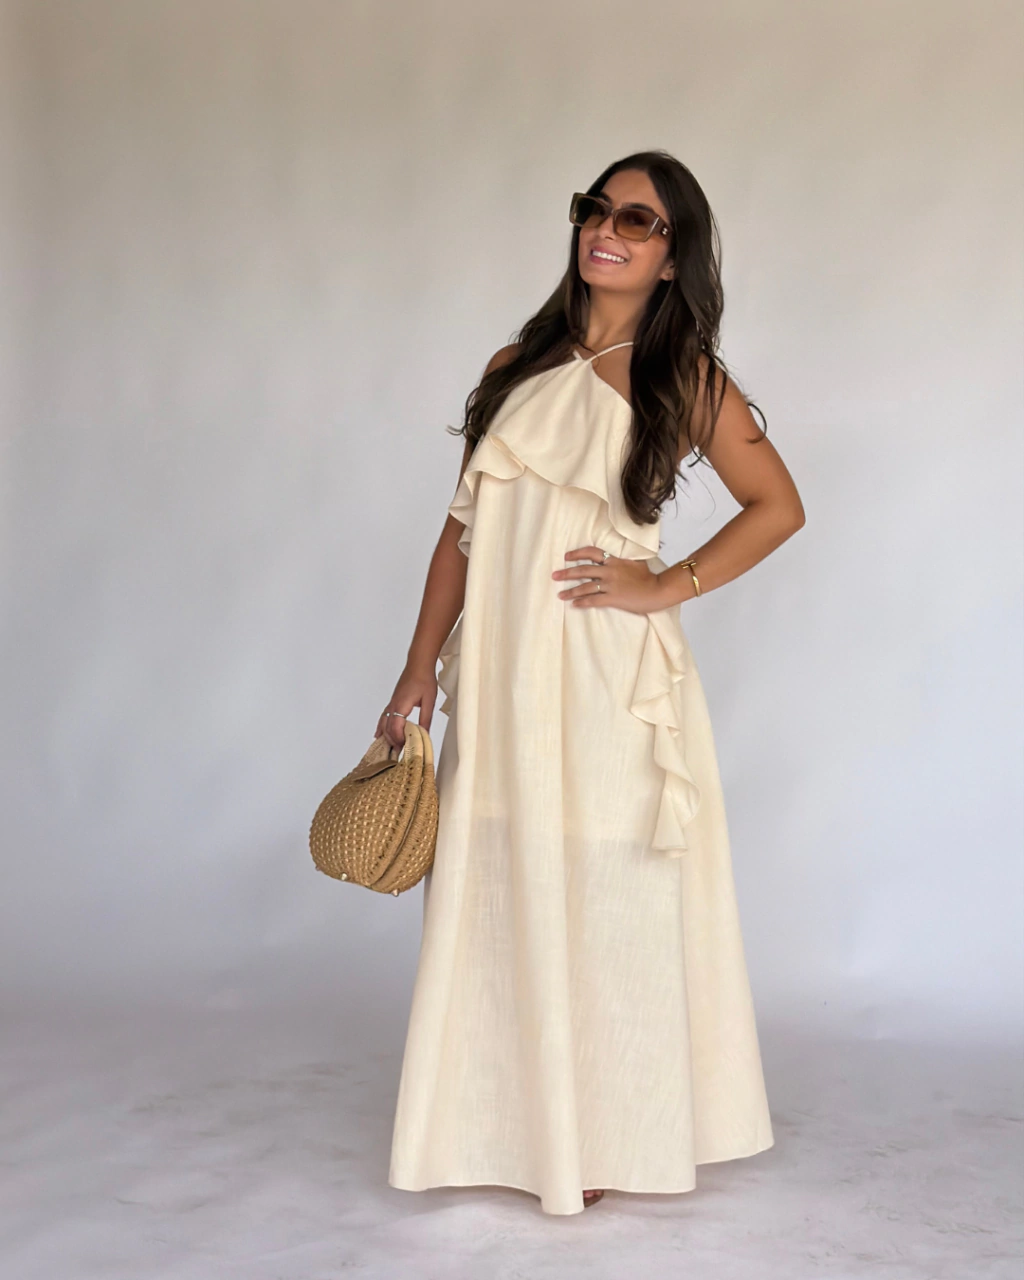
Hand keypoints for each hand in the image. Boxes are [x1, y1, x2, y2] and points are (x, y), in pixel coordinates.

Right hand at [375, 665, 436, 748]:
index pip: (396, 727)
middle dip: (392, 740)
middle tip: (399, 751)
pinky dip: (381, 727)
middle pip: (388, 727)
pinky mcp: (393, 701)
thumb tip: (425, 734)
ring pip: (383, 723)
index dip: (399, 738)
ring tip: (390, 747)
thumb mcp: (429, 701)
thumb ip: (426, 719)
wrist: (418, 664)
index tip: (405, 747)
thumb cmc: (424, 679)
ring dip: (386, 736)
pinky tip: (379, 734)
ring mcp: (392, 703)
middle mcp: (393, 705)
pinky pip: (383, 717)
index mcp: (402, 705)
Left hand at [551, 545, 666, 614]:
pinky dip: (582, 602)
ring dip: (570, 591)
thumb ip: (624, 558)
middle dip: (567, 573)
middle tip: (554, 575)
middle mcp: (609, 571)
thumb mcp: (636, 562)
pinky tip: (574, 605)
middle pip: (583, 570)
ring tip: (560, 594)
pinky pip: (593, 600)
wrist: (658, 590)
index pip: (592, 553)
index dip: (577, 553)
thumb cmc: (649, 577)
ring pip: (585, 587)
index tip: (566, 556)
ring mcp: (610, 585)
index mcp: (614, 560)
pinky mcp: (613, 598)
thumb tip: (617, 556)